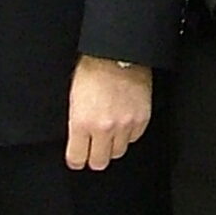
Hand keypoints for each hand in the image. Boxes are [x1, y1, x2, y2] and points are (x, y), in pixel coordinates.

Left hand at [66, 54, 152, 169]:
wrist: (118, 52)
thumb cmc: (93, 69)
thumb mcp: (74, 98)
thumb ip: (77, 125)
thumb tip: (79, 142)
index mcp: (82, 122)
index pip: (77, 158)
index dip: (76, 159)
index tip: (78, 157)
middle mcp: (104, 128)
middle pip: (99, 162)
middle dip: (95, 157)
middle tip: (94, 149)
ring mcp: (125, 124)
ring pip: (119, 152)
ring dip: (113, 145)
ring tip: (110, 132)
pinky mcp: (142, 119)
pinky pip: (134, 138)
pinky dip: (129, 133)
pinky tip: (123, 121)